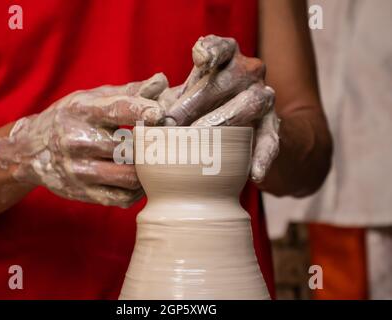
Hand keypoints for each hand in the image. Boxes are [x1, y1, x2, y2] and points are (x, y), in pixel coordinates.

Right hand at [0, 73, 167, 206]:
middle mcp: (77, 141)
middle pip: (128, 148)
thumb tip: (162, 80)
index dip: (141, 111)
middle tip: (165, 144)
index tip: (160, 114)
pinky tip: (138, 182)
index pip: (116, 110)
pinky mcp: (81, 193)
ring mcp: (78, 170)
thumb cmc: (71, 118)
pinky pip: (120, 198)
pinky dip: (136, 192)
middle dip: (151, 146)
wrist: (30, 149)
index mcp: (82, 111)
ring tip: (154, 164)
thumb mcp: (92, 98)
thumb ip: (129, 92)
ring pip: (128, 176)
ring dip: (146, 172)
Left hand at [160, 35, 279, 182]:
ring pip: (251, 103)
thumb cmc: (197, 108)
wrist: (232, 126)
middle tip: (172, 122)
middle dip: (199, 99)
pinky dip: (263, 157)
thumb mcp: (179, 100)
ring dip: (224, 121)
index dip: (212, 50)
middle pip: (232, 77)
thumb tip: (147, 122)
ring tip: (202, 143)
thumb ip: (162, 104)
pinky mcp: (271, 125)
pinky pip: (270, 140)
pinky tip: (253, 174)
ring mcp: (264, 97)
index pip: (222, 47)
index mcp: (226, 59)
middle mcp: (249, 73)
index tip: (199, 59)